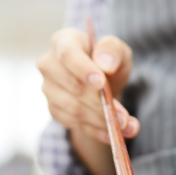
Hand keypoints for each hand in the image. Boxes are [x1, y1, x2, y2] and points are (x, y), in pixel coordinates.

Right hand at [37, 28, 137, 143]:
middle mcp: (49, 64)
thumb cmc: (108, 61)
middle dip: (100, 104)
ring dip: (101, 120)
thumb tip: (105, 63)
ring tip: (127, 126)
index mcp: (64, 41)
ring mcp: (49, 88)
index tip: (101, 83)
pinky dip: (96, 131)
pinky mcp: (54, 109)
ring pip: (74, 109)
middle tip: (124, 117)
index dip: (83, 69)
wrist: (102, 83)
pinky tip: (112, 133)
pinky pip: (74, 124)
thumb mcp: (118, 50)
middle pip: (73, 87)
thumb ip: (113, 50)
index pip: (68, 54)